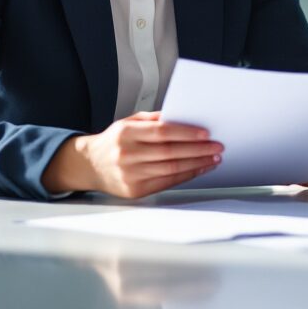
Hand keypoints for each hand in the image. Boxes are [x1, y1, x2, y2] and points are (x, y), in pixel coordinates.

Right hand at [43, 112, 221, 197]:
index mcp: (126, 133)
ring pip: (171, 170)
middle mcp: (127, 155)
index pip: (162, 132)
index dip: (186, 133)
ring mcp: (130, 175)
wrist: (91, 165)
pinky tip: (198, 169)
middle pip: (170, 153)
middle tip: (217, 147)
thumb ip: (153, 120)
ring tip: (212, 158)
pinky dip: (186, 176)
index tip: (205, 134)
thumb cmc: (115, 141)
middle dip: (198, 150)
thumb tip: (183, 117)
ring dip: (196, 164)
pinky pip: (167, 182)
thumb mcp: (128, 122)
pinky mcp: (135, 190)